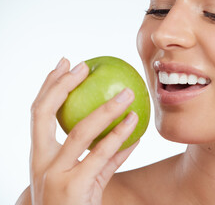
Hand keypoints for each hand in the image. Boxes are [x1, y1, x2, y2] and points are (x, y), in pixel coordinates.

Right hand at [29, 58, 138, 204]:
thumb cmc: (75, 202)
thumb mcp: (83, 174)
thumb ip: (101, 154)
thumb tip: (126, 129)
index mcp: (39, 154)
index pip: (38, 112)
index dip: (50, 85)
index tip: (66, 63)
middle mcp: (41, 162)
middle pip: (44, 113)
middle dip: (62, 86)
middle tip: (84, 66)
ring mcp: (55, 176)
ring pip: (81, 132)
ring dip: (107, 110)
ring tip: (127, 94)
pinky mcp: (75, 188)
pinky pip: (104, 156)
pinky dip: (121, 139)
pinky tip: (137, 126)